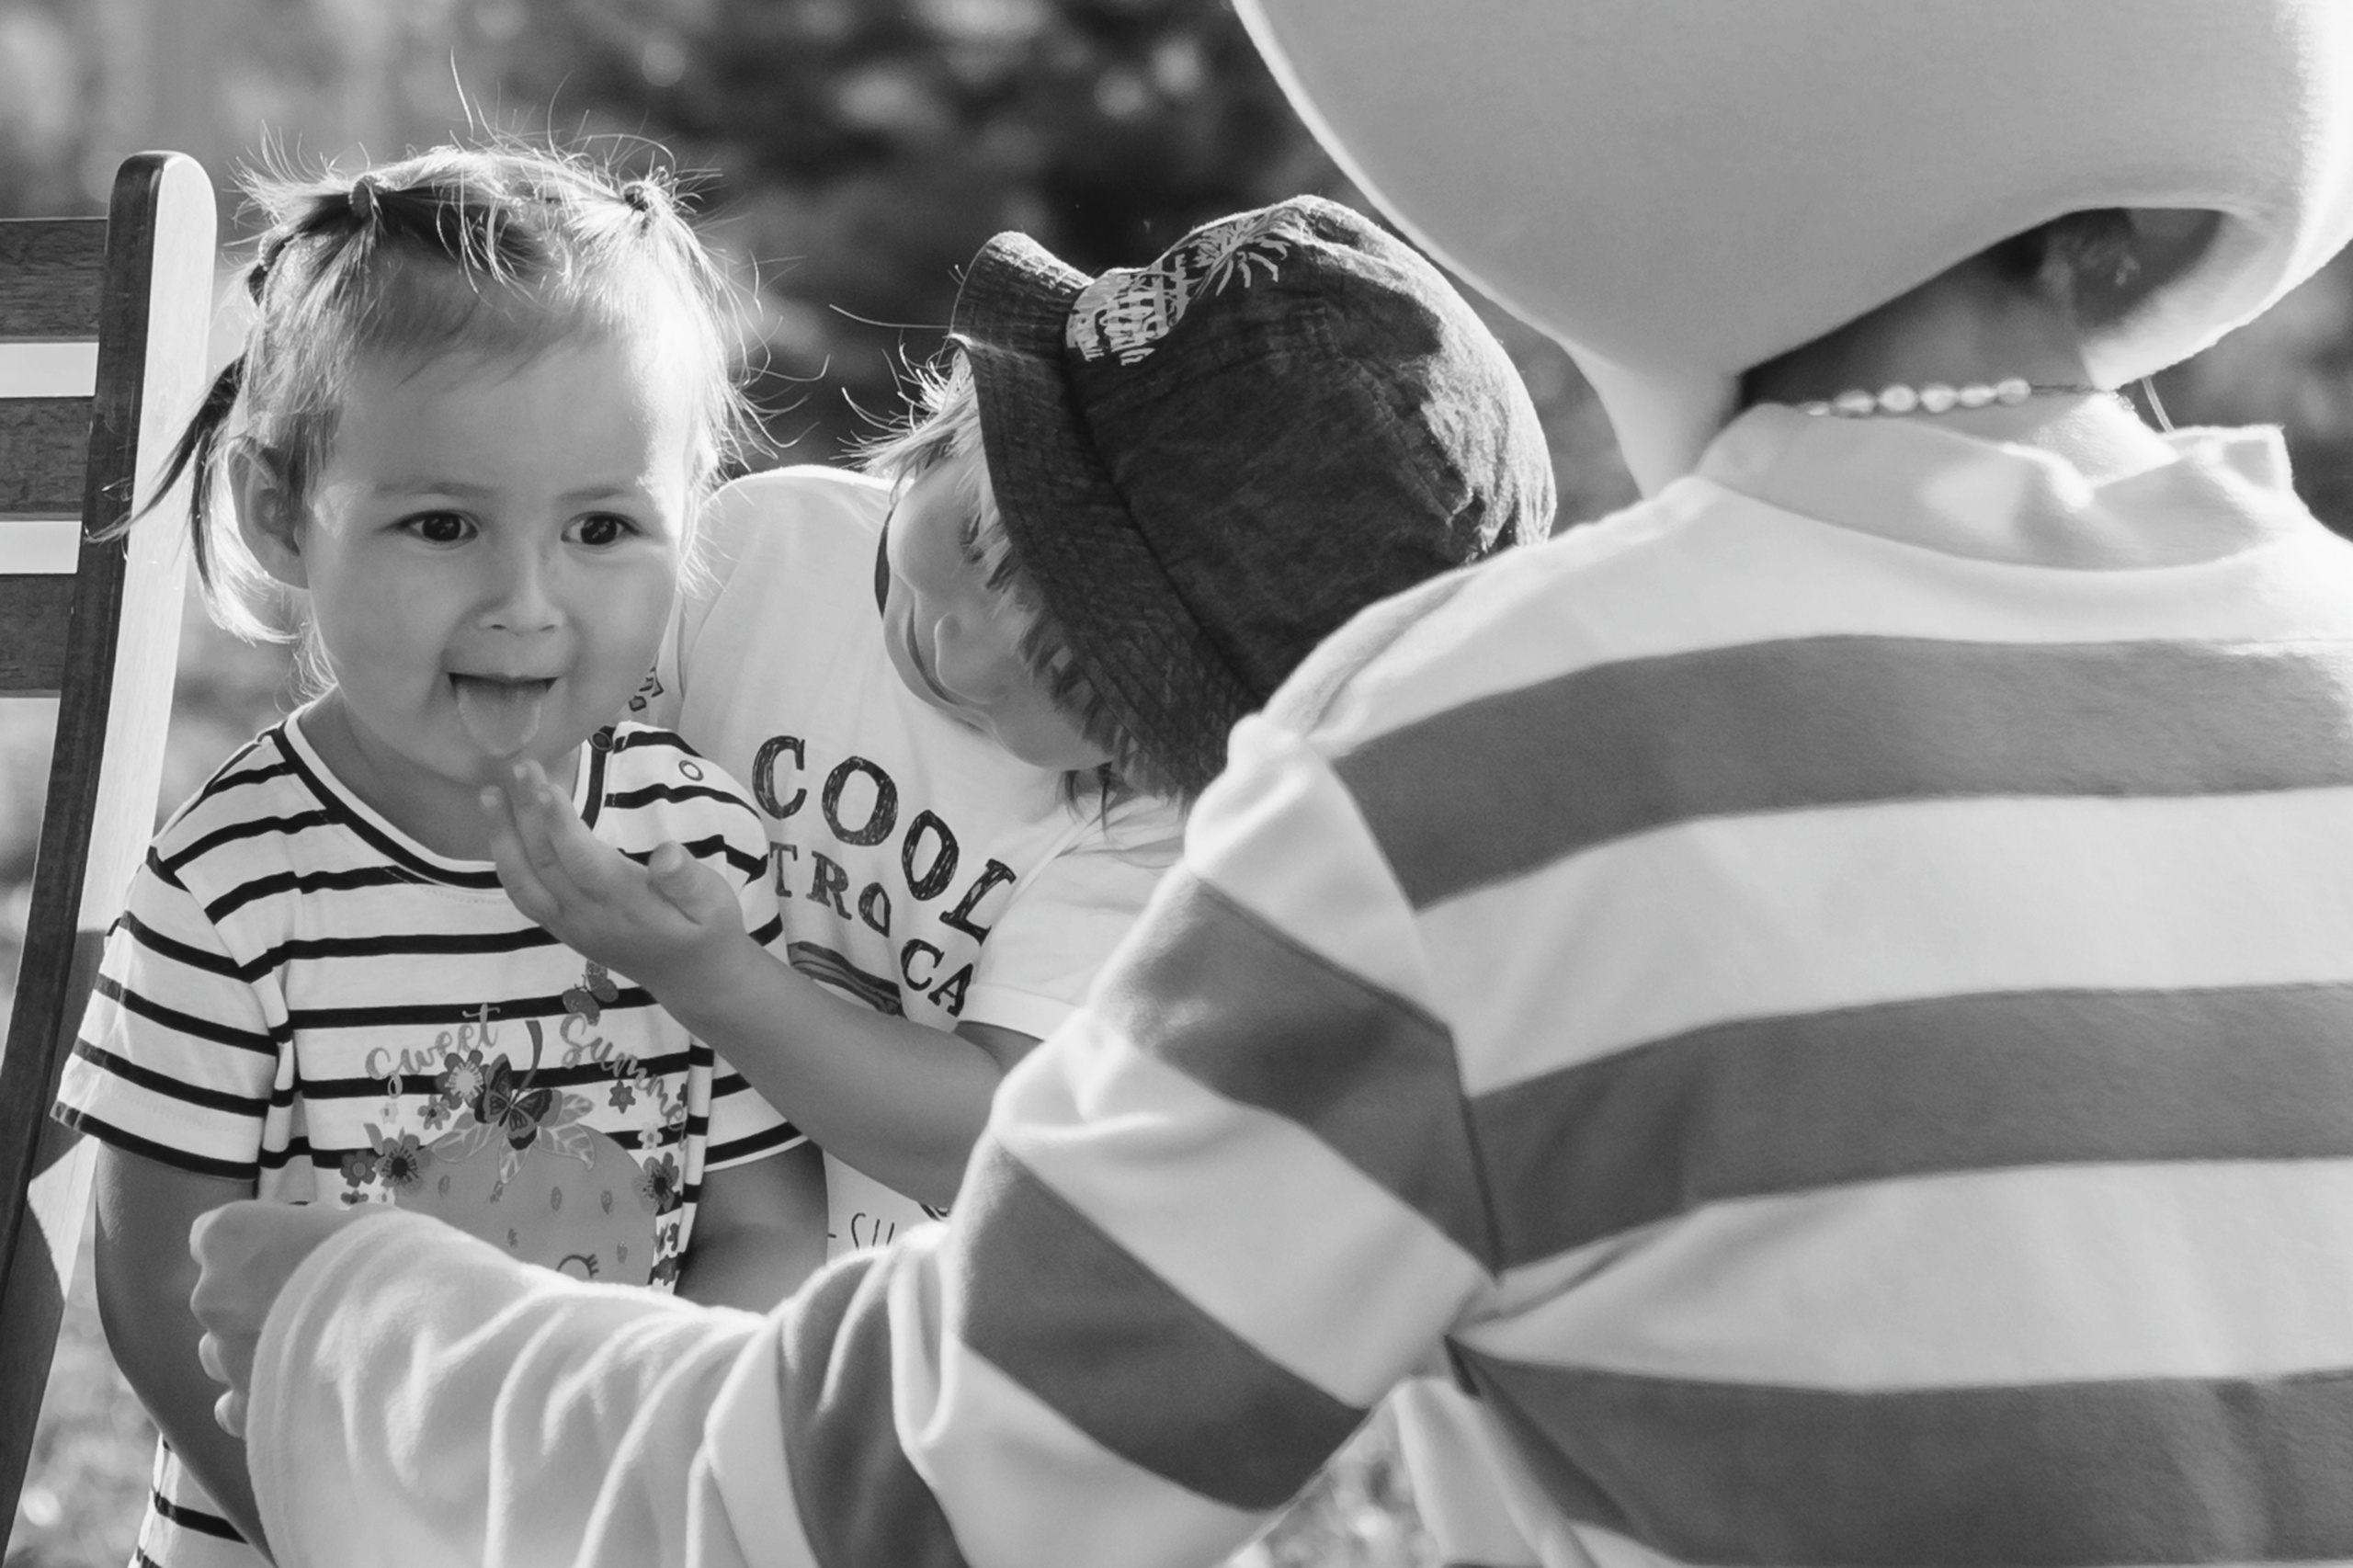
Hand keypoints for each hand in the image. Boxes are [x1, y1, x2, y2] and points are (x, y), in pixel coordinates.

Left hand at [189, 1201, 377, 1436]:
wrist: (403, 1335)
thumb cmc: (382, 1258)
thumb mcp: (360, 1221)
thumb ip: (320, 1234)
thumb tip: (316, 1247)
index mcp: (232, 1238)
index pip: (212, 1235)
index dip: (254, 1244)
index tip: (289, 1251)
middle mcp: (212, 1296)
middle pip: (221, 1296)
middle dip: (259, 1299)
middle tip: (317, 1304)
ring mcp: (224, 1357)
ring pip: (223, 1351)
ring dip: (254, 1349)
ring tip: (310, 1353)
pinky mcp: (245, 1410)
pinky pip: (235, 1406)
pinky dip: (259, 1399)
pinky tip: (296, 1393)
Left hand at [480, 758, 748, 993]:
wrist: (692, 980)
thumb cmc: (707, 930)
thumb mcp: (715, 903)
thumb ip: (688, 879)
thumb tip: (666, 852)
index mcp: (628, 906)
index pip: (584, 863)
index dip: (561, 826)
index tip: (546, 786)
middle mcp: (590, 918)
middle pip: (547, 864)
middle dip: (527, 813)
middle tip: (519, 767)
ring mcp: (571, 926)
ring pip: (525, 882)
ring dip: (503, 837)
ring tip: (489, 795)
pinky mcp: (564, 929)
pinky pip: (525, 897)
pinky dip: (507, 863)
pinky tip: (500, 833)